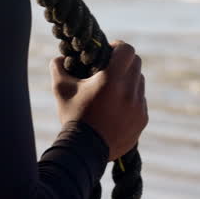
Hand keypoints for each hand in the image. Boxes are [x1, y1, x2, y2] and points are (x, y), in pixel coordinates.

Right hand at [49, 40, 147, 160]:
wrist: (85, 152)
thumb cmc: (73, 118)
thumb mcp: (61, 90)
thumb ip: (58, 68)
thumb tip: (57, 58)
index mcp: (112, 80)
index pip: (127, 50)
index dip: (118, 46)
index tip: (108, 52)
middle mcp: (130, 92)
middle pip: (136, 64)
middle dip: (124, 62)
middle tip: (110, 68)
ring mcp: (139, 107)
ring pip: (140, 82)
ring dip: (129, 81)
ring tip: (112, 90)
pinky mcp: (142, 120)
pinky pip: (141, 101)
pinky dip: (131, 99)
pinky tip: (116, 108)